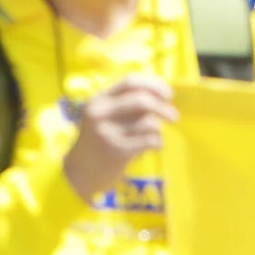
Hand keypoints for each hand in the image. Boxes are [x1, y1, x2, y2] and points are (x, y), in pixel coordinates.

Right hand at [63, 75, 175, 202]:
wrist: (79, 173)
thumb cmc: (97, 142)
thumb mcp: (104, 117)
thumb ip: (125, 104)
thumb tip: (161, 94)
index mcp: (99, 100)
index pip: (130, 82)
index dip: (153, 85)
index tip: (168, 94)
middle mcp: (101, 113)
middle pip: (142, 100)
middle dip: (163, 107)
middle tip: (174, 117)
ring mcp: (109, 132)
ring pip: (148, 122)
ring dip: (158, 129)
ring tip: (155, 136)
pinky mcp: (118, 151)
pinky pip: (150, 140)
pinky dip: (158, 142)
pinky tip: (155, 146)